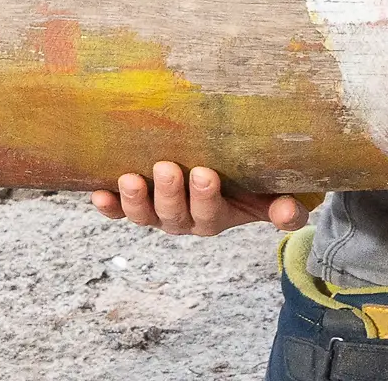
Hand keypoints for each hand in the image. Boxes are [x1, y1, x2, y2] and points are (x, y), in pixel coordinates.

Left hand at [86, 162, 309, 237]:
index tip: (205, 172)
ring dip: (134, 199)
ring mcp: (155, 212)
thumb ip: (282, 207)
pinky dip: (109, 206)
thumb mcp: (268, 196)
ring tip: (130, 178)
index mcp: (215, 217)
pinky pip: (118, 210)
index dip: (205, 198)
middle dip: (170, 193)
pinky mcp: (132, 203)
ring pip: (144, 215)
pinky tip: (98, 194)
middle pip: (173, 214)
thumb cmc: (246, 183)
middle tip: (166, 168)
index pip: (209, 214)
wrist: (221, 176)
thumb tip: (288, 212)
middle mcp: (183, 219)